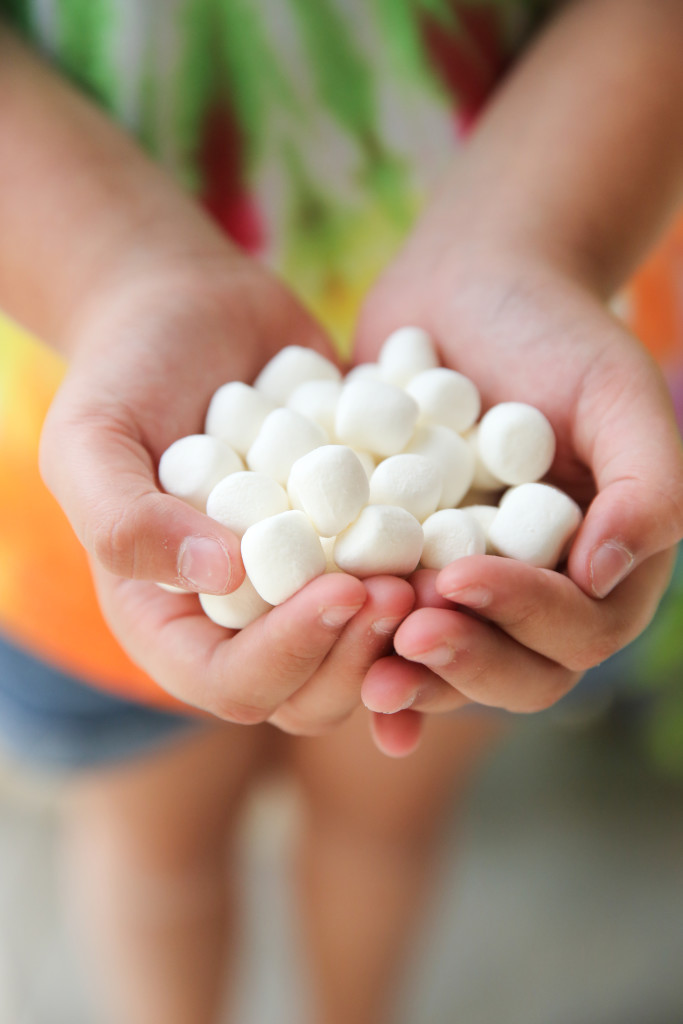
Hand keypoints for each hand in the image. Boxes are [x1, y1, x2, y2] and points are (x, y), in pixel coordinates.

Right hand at [40, 257, 414, 730]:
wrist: (194, 310)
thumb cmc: (128, 372)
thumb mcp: (92, 440)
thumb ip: (128, 522)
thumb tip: (219, 578)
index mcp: (171, 620)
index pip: (230, 684)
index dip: (290, 657)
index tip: (343, 591)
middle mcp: (242, 620)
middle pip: (309, 691)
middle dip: (360, 654)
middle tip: (405, 590)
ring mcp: (304, 586)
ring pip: (365, 651)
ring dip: (409, 631)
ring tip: (445, 573)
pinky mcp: (354, 544)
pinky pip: (398, 583)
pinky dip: (436, 582)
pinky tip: (475, 552)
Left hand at [355, 245, 682, 754]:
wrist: (468, 286)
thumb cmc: (554, 331)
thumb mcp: (615, 391)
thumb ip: (649, 483)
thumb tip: (604, 575)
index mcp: (600, 564)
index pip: (580, 627)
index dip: (524, 616)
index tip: (457, 578)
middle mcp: (535, 589)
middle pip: (517, 671)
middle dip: (464, 660)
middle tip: (405, 635)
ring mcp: (463, 583)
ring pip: (446, 660)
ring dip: (408, 673)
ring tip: (360, 668)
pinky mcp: (400, 566)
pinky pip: (381, 622)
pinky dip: (353, 649)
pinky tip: (313, 652)